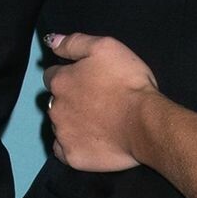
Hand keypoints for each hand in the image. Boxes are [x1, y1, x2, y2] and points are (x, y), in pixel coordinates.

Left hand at [43, 32, 157, 170]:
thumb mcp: (106, 47)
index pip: (52, 75)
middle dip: (70, 99)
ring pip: (60, 125)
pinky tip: (89, 141)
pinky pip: (63, 150)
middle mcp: (54, 108)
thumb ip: (75, 43)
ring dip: (72, 121)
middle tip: (96, 101)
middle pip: (55, 101)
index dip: (69, 75)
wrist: (145, 122)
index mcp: (61, 81)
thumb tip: (51, 40)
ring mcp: (62, 134)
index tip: (87, 79)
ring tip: (97, 122)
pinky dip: (72, 145)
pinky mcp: (72, 157)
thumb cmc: (127, 81)